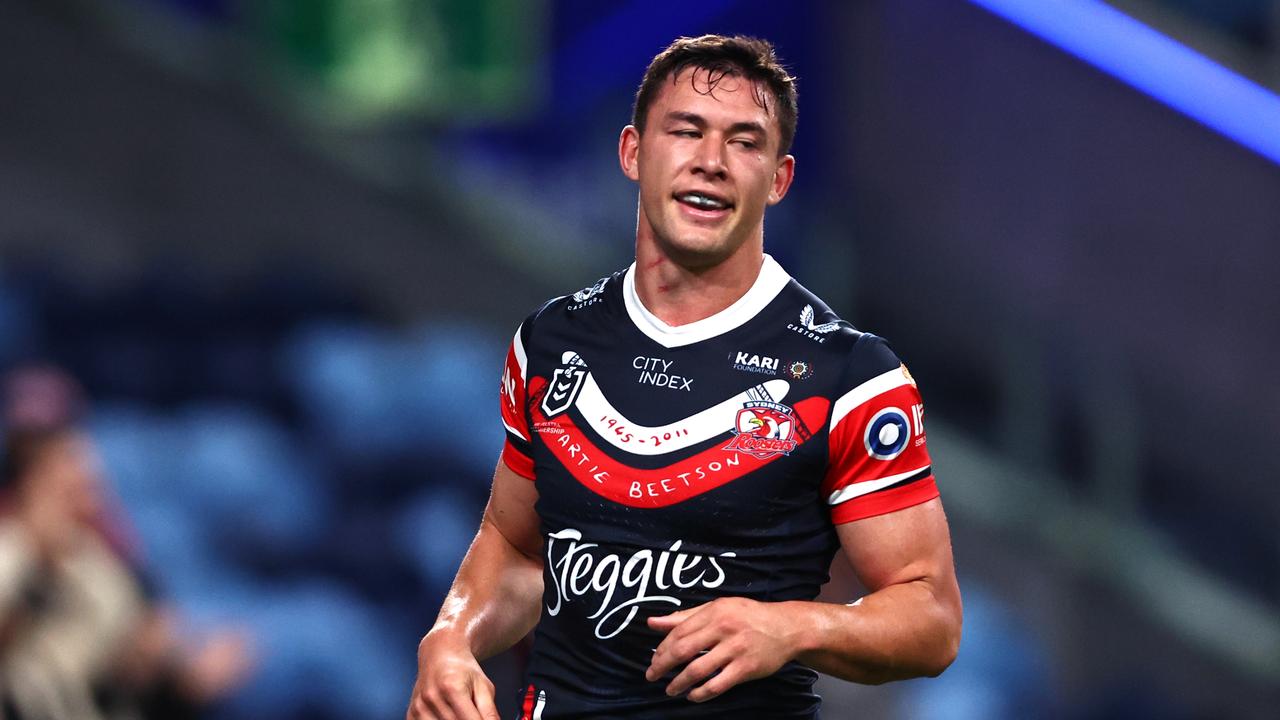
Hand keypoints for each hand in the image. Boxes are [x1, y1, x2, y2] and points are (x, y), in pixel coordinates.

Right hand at [406, 634, 499, 719]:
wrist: (439, 655)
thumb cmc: (463, 670)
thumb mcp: (483, 686)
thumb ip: (490, 711)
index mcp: (452, 688)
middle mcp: (432, 697)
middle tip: (472, 713)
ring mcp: (419, 707)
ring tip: (460, 712)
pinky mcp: (411, 714)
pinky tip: (447, 714)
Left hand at [645, 597, 801, 702]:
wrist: (786, 628)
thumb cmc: (748, 616)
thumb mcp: (718, 608)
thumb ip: (685, 616)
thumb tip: (652, 623)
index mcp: (714, 612)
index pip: (679, 631)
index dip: (662, 648)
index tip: (654, 659)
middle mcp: (724, 629)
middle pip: (684, 650)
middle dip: (663, 665)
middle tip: (652, 675)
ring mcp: (735, 650)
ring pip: (698, 670)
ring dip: (679, 682)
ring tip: (670, 689)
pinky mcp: (746, 669)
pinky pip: (717, 685)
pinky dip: (701, 693)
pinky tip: (692, 695)